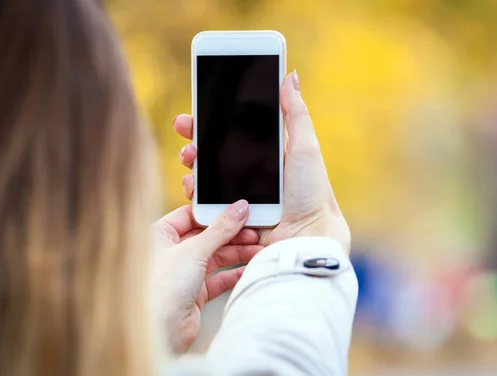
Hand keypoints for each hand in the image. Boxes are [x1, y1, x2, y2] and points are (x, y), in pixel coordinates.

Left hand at [152, 201, 262, 352]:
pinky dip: (234, 273)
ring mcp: (183, 274)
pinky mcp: (194, 293)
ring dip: (237, 253)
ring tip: (258, 249)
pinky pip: (218, 278)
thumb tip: (238, 210)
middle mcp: (170, 253)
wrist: (159, 331)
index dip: (215, 213)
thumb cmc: (160, 288)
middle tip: (254, 231)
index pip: (191, 216)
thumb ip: (220, 229)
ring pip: (215, 257)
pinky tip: (248, 269)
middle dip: (232, 234)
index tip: (238, 210)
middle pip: (207, 236)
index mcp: (160, 235)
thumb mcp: (194, 249)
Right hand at [174, 71, 349, 251]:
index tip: (198, 104)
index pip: (235, 127)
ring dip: (191, 161)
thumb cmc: (312, 191)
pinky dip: (194, 190)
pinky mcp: (232, 213)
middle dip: (195, 135)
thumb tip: (290, 75)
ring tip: (189, 156)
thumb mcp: (306, 147)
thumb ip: (295, 113)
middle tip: (184, 126)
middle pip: (215, 148)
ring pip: (206, 172)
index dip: (215, 116)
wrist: (306, 235)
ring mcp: (240, 192)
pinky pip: (207, 199)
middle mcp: (251, 169)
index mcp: (268, 150)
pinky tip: (191, 183)